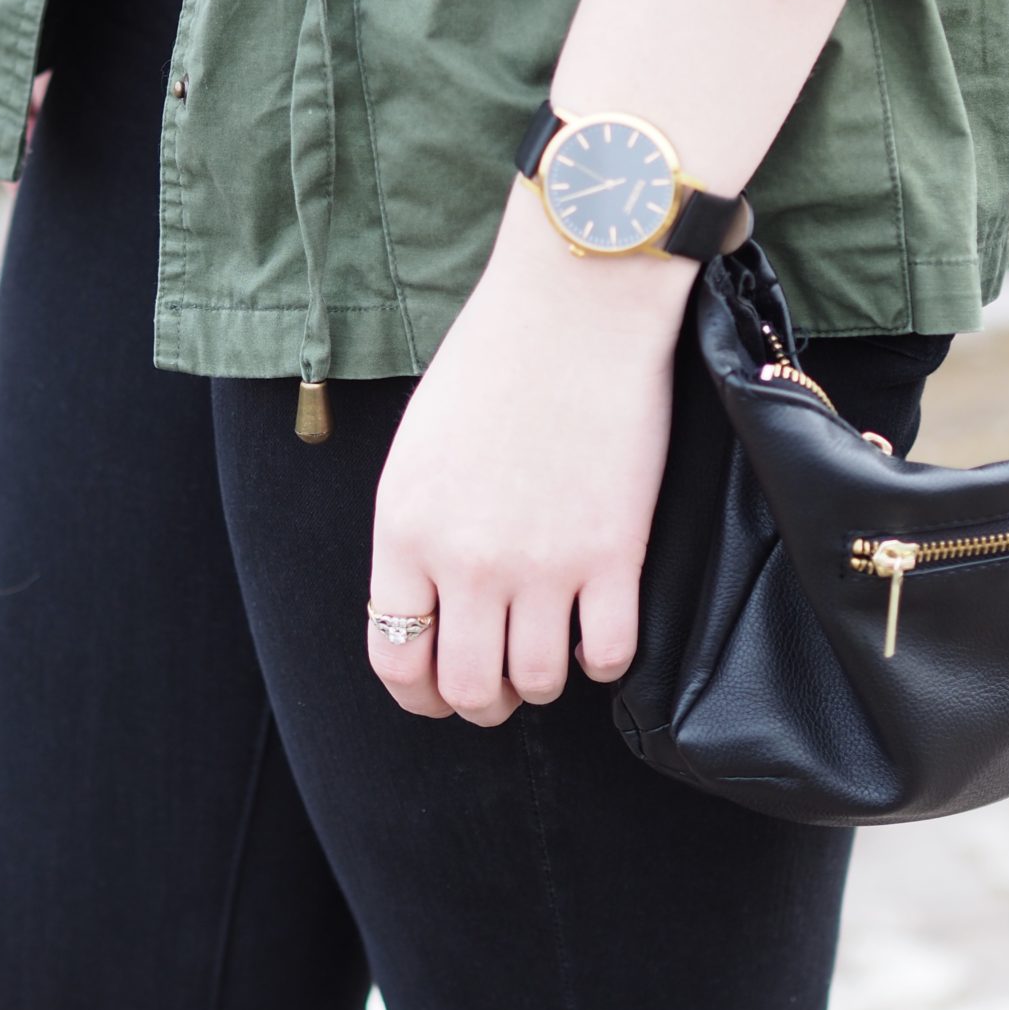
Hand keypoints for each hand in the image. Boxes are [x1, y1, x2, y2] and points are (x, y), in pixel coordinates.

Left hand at [368, 183, 695, 725]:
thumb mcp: (419, 449)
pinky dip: (603, 660)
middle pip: (469, 688)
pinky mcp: (612, 554)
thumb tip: (431, 603)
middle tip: (503, 683)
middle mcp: (467, 560)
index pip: (396, 658)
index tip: (441, 690)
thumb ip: (417, 532)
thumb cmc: (495, 362)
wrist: (575, 308)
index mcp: (405, 531)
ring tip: (553, 649)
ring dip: (544, 681)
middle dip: (484, 702)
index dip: (420, 693)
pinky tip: (600, 629)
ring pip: (538, 683)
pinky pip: (608, 654)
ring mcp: (542, 563)